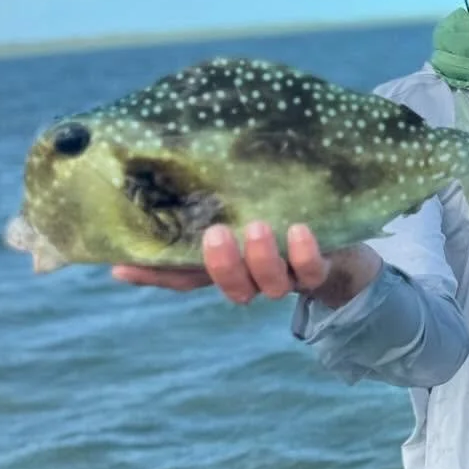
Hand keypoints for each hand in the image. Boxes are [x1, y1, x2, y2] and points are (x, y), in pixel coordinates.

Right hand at [112, 222, 381, 308]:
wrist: (348, 247)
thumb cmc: (285, 220)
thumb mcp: (245, 209)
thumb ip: (209, 204)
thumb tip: (156, 181)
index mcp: (229, 264)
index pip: (183, 276)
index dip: (153, 275)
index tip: (121, 266)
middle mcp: (254, 276)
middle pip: (230, 286)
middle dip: (221, 265)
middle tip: (215, 234)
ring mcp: (288, 277)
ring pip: (270, 284)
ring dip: (260, 259)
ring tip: (258, 227)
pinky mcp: (321, 270)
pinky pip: (312, 271)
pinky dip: (305, 253)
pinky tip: (301, 229)